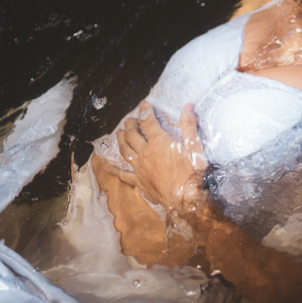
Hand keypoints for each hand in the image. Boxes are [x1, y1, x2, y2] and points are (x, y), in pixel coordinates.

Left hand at [101, 102, 210, 216]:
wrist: (187, 198)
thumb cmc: (192, 173)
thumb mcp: (195, 147)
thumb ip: (189, 126)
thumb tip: (188, 106)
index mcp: (159, 142)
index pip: (148, 121)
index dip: (145, 111)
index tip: (143, 104)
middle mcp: (145, 153)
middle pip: (132, 135)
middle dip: (130, 125)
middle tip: (129, 120)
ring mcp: (140, 168)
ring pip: (125, 151)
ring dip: (120, 140)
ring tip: (118, 134)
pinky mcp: (139, 181)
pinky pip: (123, 175)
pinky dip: (114, 170)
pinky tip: (106, 167)